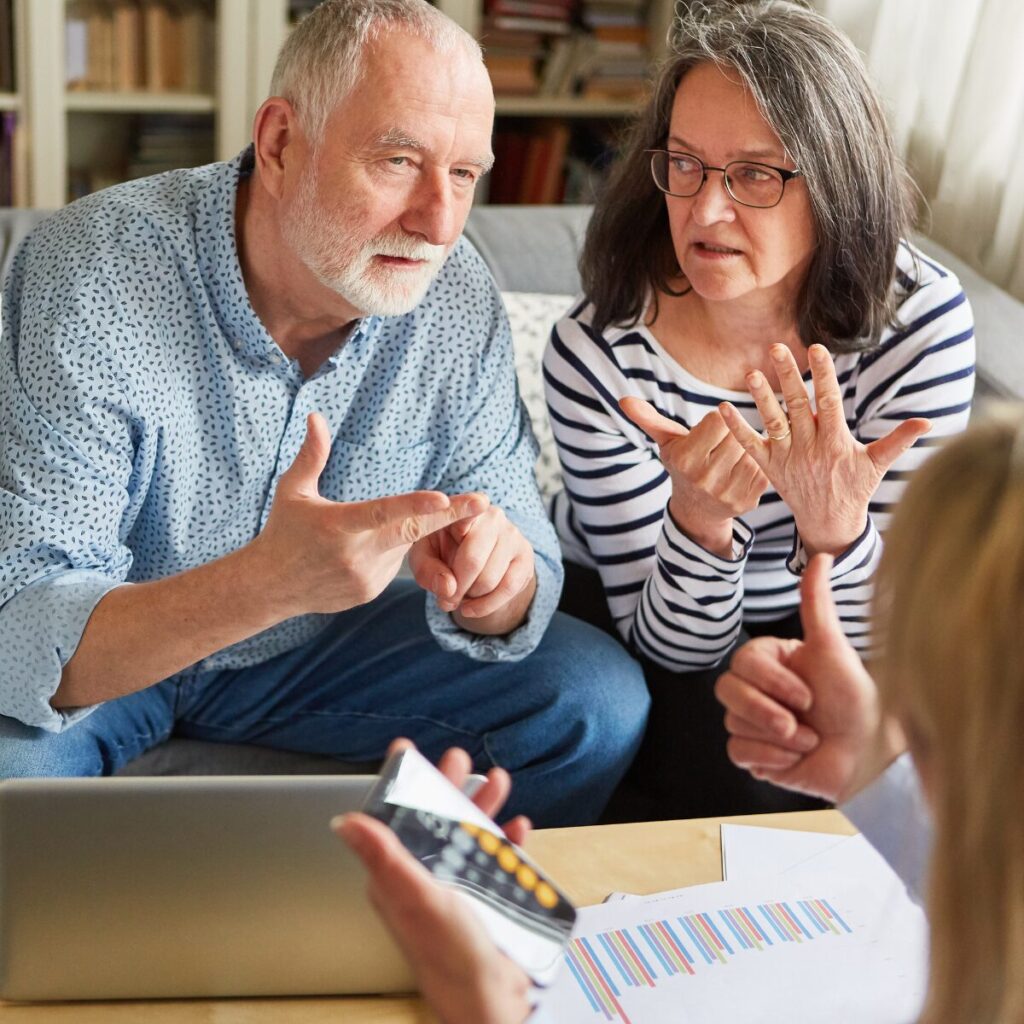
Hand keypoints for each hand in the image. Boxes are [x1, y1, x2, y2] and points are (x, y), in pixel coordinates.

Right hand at [252, 413, 487, 617]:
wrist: (270, 587)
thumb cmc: (282, 532)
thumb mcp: (292, 491)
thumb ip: (311, 455)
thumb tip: (316, 416)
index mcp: (338, 525)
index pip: (383, 512)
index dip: (416, 506)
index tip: (444, 498)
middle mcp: (356, 554)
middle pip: (413, 532)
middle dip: (451, 516)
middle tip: (483, 502)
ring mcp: (366, 577)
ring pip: (402, 546)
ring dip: (399, 532)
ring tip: (357, 533)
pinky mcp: (370, 591)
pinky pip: (393, 564)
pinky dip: (388, 551)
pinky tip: (357, 552)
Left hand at [333, 739, 531, 1023]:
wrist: (491, 998)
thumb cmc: (449, 957)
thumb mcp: (416, 897)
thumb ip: (384, 856)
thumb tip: (346, 822)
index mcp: (399, 876)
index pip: (396, 818)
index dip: (404, 784)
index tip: (408, 753)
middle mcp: (425, 878)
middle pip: (436, 819)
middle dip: (449, 787)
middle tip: (459, 760)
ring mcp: (457, 887)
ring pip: (468, 834)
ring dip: (483, 807)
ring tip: (498, 782)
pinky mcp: (486, 898)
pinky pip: (496, 858)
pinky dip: (508, 841)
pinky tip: (517, 828)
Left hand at [408, 505, 536, 633]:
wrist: (472, 560)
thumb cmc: (441, 552)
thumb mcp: (424, 557)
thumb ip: (427, 570)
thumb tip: (448, 589)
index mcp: (464, 507)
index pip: (464, 513)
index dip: (461, 525)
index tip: (458, 531)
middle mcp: (493, 516)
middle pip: (473, 560)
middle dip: (456, 588)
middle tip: (445, 601)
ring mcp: (513, 535)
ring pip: (490, 579)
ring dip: (470, 597)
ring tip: (458, 598)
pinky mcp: (526, 556)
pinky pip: (509, 588)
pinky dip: (486, 605)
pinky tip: (470, 609)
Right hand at [620, 396, 768, 556]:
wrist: (697, 509)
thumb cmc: (683, 465)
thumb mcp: (666, 442)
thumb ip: (648, 419)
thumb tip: (624, 400)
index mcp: (685, 460)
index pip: (718, 419)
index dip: (716, 421)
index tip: (709, 431)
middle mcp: (704, 479)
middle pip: (736, 434)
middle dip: (731, 435)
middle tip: (722, 446)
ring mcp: (727, 493)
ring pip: (751, 450)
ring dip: (745, 448)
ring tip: (731, 457)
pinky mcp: (747, 501)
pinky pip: (763, 468)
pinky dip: (757, 464)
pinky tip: (742, 469)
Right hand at [715, 553, 904, 801]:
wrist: (869, 756)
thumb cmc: (855, 699)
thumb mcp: (832, 648)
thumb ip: (816, 603)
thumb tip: (822, 555)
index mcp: (769, 661)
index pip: (742, 663)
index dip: (772, 682)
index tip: (808, 695)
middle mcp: (756, 689)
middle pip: (727, 692)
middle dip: (768, 712)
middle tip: (803, 722)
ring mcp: (752, 722)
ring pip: (733, 723)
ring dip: (779, 738)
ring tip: (808, 740)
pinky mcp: (754, 755)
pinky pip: (738, 753)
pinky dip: (770, 759)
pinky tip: (795, 758)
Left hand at [719, 343, 930, 555]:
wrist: (828, 522)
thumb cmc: (856, 488)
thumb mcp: (878, 464)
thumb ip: (899, 440)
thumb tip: (928, 423)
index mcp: (836, 442)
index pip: (829, 402)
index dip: (824, 375)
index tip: (817, 349)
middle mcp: (809, 448)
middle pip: (797, 406)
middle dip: (787, 376)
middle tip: (775, 348)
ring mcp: (787, 457)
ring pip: (772, 423)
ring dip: (760, 399)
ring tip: (750, 373)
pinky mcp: (769, 467)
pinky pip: (750, 446)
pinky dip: (735, 428)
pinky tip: (722, 408)